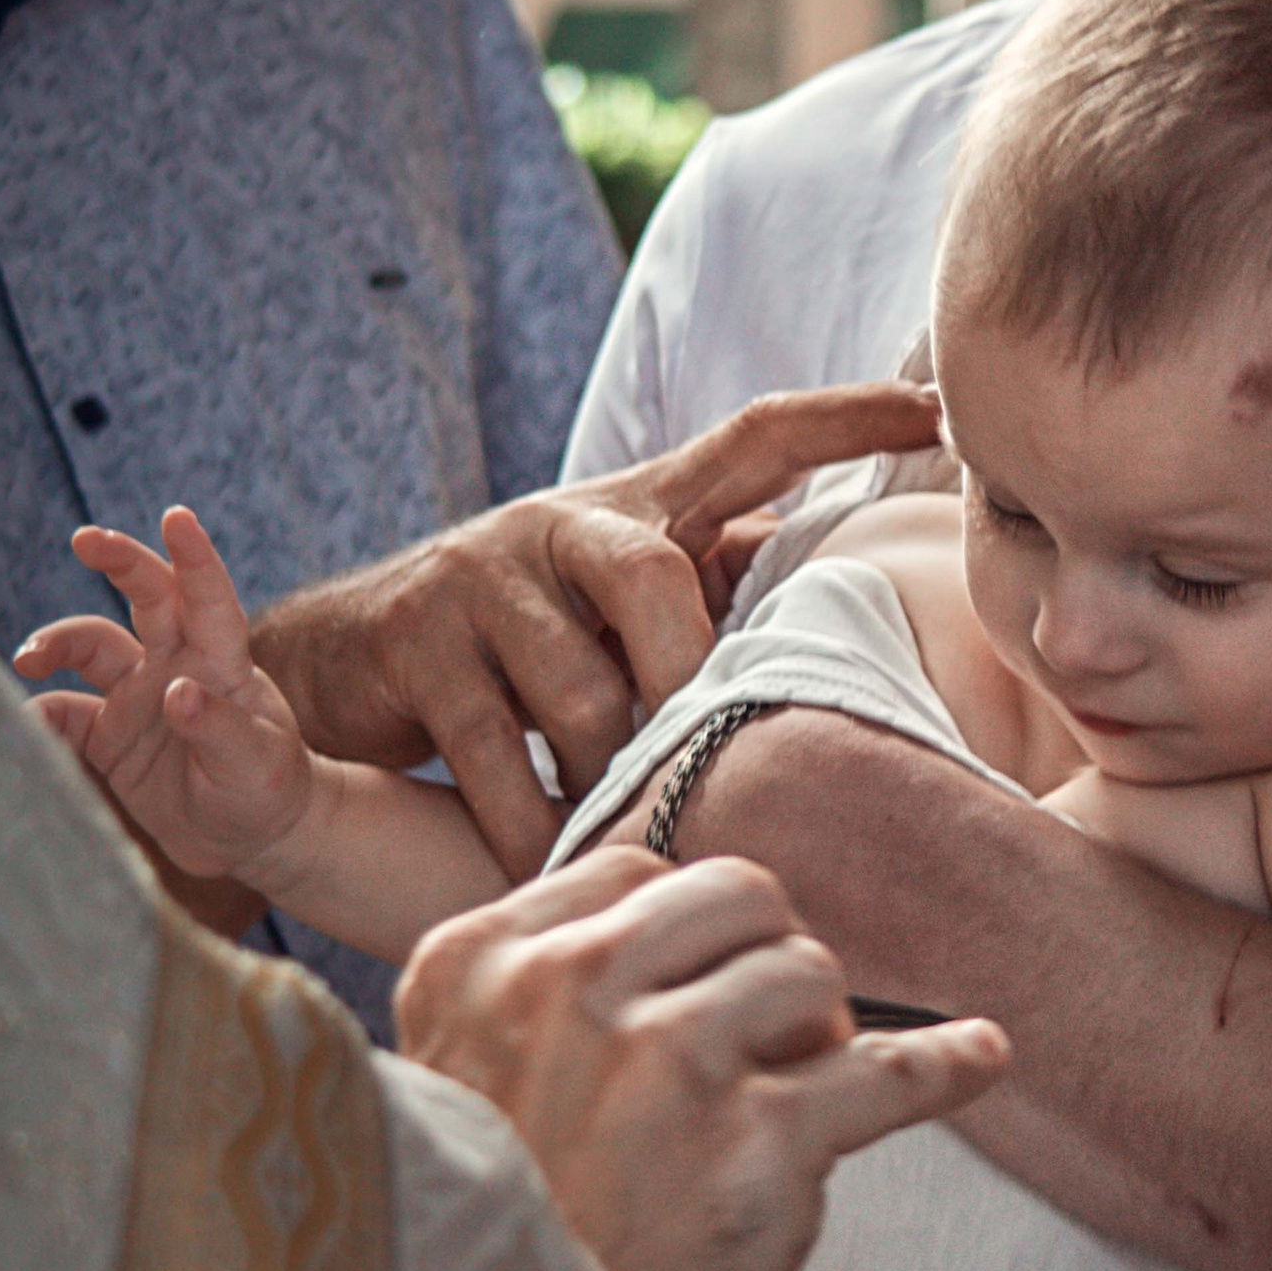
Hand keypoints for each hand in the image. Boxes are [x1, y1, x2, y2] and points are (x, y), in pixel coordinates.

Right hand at [18, 507, 312, 884]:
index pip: (210, 598)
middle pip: (146, 596)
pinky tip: (22, 728)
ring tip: (28, 661)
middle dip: (117, 559)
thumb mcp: (256, 763)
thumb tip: (177, 694)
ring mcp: (139, 696)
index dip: (194, 556)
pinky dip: (39, 718)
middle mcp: (177, 665)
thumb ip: (219, 729)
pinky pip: (65, 715)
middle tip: (84, 540)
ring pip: (92, 647)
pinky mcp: (110, 736)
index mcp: (223, 662)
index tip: (177, 516)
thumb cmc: (266, 791)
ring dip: (59, 644)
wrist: (248, 839)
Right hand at [251, 381, 944, 877]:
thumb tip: (847, 625)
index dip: (845, 420)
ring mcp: (481, 576)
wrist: (331, 666)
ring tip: (629, 838)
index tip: (940, 404)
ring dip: (611, 782)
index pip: (754, 439)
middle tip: (712, 768)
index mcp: (635, 511)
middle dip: (689, 682)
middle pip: (657, 579)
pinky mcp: (415, 637)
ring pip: (581, 692)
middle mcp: (561, 524)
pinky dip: (533, 825)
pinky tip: (555, 866)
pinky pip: (495, 752)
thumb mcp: (616, 613)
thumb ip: (712, 604)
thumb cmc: (516, 651)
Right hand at [395, 841, 1006, 1270]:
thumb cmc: (500, 1250)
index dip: (686, 939)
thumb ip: (539, 996)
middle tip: (759, 1051)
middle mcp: (563, 993)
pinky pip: (889, 1072)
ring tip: (781, 1114)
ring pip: (809, 971)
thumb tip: (693, 919)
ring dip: (819, 1036)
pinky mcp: (756, 1149)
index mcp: (471, 966)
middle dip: (767, 959)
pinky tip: (984, 1057)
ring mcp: (664, 1064)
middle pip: (736, 896)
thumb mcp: (454, 1090)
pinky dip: (949, 1064)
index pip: (631, 872)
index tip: (694, 1000)